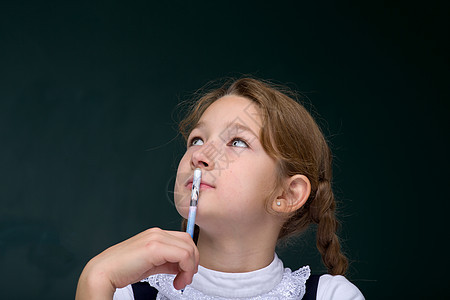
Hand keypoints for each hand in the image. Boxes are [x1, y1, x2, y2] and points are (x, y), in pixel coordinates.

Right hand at [75, 228, 198, 299]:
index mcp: (156, 235)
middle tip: (186, 278)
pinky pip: (183, 255)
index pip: (184, 239)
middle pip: (189, 241)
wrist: (104, 272)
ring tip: (181, 282)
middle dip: (193, 261)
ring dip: (190, 268)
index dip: (191, 256)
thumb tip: (182, 267)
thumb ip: (167, 262)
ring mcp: (156, 238)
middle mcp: (157, 233)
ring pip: (188, 248)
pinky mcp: (154, 247)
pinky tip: (178, 281)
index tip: (186, 273)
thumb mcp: (151, 264)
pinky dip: (186, 269)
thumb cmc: (123, 270)